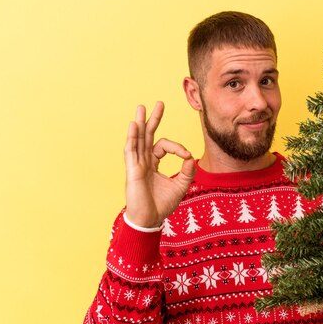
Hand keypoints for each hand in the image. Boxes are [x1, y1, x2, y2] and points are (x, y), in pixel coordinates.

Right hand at [124, 101, 194, 227]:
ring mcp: (137, 165)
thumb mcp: (181, 186)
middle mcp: (144, 162)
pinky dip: (133, 137)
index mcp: (153, 164)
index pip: (164, 146)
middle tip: (159, 103)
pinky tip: (135, 124)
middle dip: (153, 119)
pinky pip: (131, 150)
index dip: (178, 147)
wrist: (150, 220)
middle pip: (148, 136)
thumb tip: (191, 157)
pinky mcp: (132, 170)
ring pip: (138, 139)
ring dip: (140, 123)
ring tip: (141, 107)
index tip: (187, 155)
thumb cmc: (162, 205)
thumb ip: (187, 172)